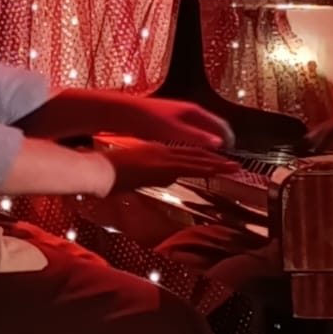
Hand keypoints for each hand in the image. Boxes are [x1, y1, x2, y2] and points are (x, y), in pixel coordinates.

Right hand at [94, 139, 238, 192]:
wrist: (98, 170)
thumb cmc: (106, 174)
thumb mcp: (127, 175)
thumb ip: (143, 177)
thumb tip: (155, 181)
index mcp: (153, 154)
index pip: (182, 156)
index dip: (199, 159)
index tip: (213, 163)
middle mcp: (161, 152)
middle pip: (193, 156)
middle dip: (214, 161)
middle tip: (233, 165)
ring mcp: (163, 158)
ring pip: (196, 159)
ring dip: (216, 164)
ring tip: (234, 167)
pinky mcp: (163, 165)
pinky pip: (191, 166)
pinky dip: (207, 167)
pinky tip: (218, 169)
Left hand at [110, 97, 234, 148]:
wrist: (128, 113)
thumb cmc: (150, 120)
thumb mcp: (176, 131)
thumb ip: (198, 138)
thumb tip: (220, 144)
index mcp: (194, 112)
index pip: (221, 124)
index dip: (229, 139)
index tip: (232, 153)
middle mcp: (190, 112)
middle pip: (213, 126)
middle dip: (221, 140)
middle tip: (225, 156)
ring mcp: (181, 116)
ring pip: (202, 129)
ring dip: (209, 141)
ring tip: (212, 155)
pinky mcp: (172, 122)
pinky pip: (192, 131)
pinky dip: (198, 141)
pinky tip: (192, 151)